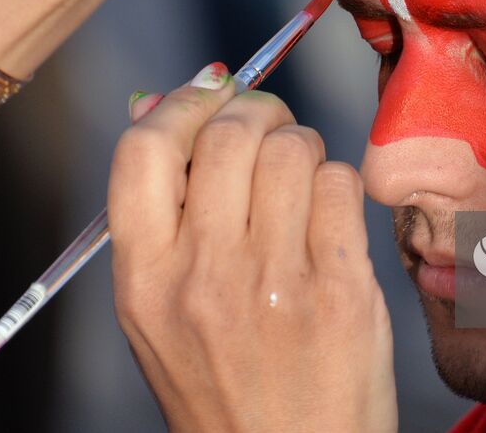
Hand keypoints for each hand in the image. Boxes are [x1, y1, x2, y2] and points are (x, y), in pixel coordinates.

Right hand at [110, 68, 394, 432]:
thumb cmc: (224, 385)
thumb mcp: (158, 313)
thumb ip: (158, 214)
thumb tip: (155, 101)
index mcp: (143, 281)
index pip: (144, 148)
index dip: (182, 104)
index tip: (210, 99)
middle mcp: (202, 277)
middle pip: (228, 133)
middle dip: (258, 112)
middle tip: (271, 129)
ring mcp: (274, 282)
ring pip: (293, 149)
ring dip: (303, 147)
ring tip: (303, 181)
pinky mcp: (340, 289)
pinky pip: (342, 185)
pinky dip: (340, 185)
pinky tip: (331, 218)